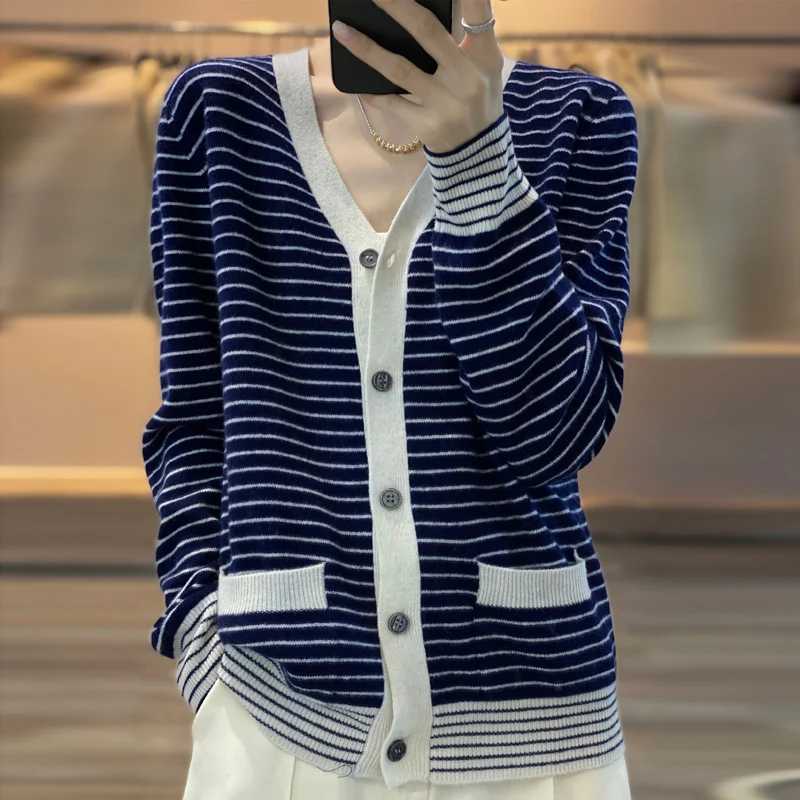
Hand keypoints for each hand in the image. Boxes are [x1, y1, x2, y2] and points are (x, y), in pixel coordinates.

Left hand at [331, 0, 509, 153]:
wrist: (480, 152)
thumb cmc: (477, 96)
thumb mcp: (483, 65)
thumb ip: (464, 35)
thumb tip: (415, 11)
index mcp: (484, 55)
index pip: (478, 13)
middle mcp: (467, 78)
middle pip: (427, 32)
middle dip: (396, 5)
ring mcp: (446, 104)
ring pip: (400, 70)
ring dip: (366, 49)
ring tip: (340, 30)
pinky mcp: (428, 126)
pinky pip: (392, 104)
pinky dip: (372, 92)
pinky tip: (355, 81)